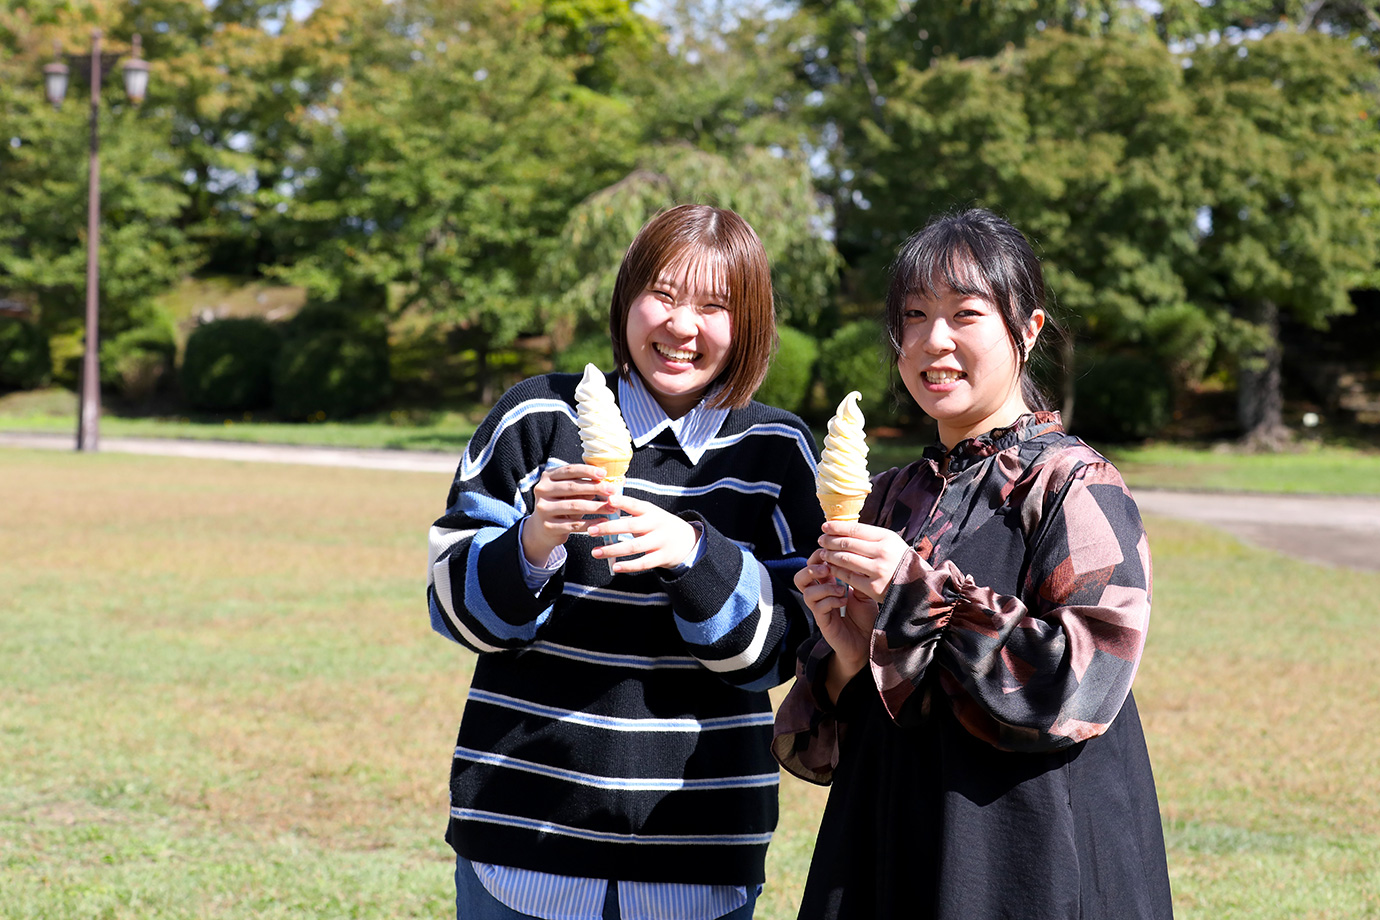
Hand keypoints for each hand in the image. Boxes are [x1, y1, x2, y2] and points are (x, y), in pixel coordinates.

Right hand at [522, 463, 616, 565]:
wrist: (542, 529)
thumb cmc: (561, 504)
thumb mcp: (568, 492)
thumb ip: (583, 484)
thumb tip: (608, 480)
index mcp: (547, 477)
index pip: (569, 470)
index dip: (587, 471)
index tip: (604, 474)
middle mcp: (542, 491)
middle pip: (572, 487)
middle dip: (595, 488)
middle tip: (612, 490)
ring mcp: (544, 509)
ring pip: (574, 506)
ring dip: (596, 506)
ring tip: (612, 507)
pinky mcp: (548, 526)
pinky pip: (574, 524)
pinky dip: (591, 523)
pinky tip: (603, 521)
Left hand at [586, 492, 698, 572]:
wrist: (686, 541)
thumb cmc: (657, 525)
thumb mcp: (648, 514)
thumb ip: (629, 512)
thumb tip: (603, 504)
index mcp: (650, 511)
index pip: (635, 505)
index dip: (622, 502)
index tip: (608, 499)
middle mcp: (656, 525)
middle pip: (632, 526)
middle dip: (610, 528)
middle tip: (591, 530)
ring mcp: (660, 541)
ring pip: (634, 546)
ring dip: (613, 550)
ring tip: (595, 552)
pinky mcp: (662, 557)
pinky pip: (643, 563)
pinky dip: (629, 566)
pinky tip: (615, 567)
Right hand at [794, 550, 875, 701]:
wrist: (868, 643)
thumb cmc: (866, 618)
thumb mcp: (864, 593)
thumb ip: (856, 577)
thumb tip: (854, 556)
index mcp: (828, 585)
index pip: (813, 565)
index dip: (818, 556)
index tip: (831, 552)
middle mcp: (820, 596)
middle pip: (800, 577)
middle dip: (812, 568)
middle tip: (827, 568)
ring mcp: (819, 609)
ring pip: (806, 592)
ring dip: (824, 586)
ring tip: (841, 589)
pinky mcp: (823, 622)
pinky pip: (818, 607)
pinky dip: (830, 600)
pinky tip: (844, 601)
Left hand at [816, 520, 911, 603]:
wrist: (920, 588)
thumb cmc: (902, 562)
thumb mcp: (892, 543)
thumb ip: (871, 537)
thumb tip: (845, 529)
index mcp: (887, 538)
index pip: (855, 529)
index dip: (837, 527)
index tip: (825, 526)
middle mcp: (882, 552)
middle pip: (847, 543)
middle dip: (829, 540)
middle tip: (820, 540)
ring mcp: (877, 570)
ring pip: (845, 559)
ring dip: (830, 555)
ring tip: (824, 553)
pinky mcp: (873, 587)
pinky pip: (848, 577)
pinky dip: (836, 571)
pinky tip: (831, 567)